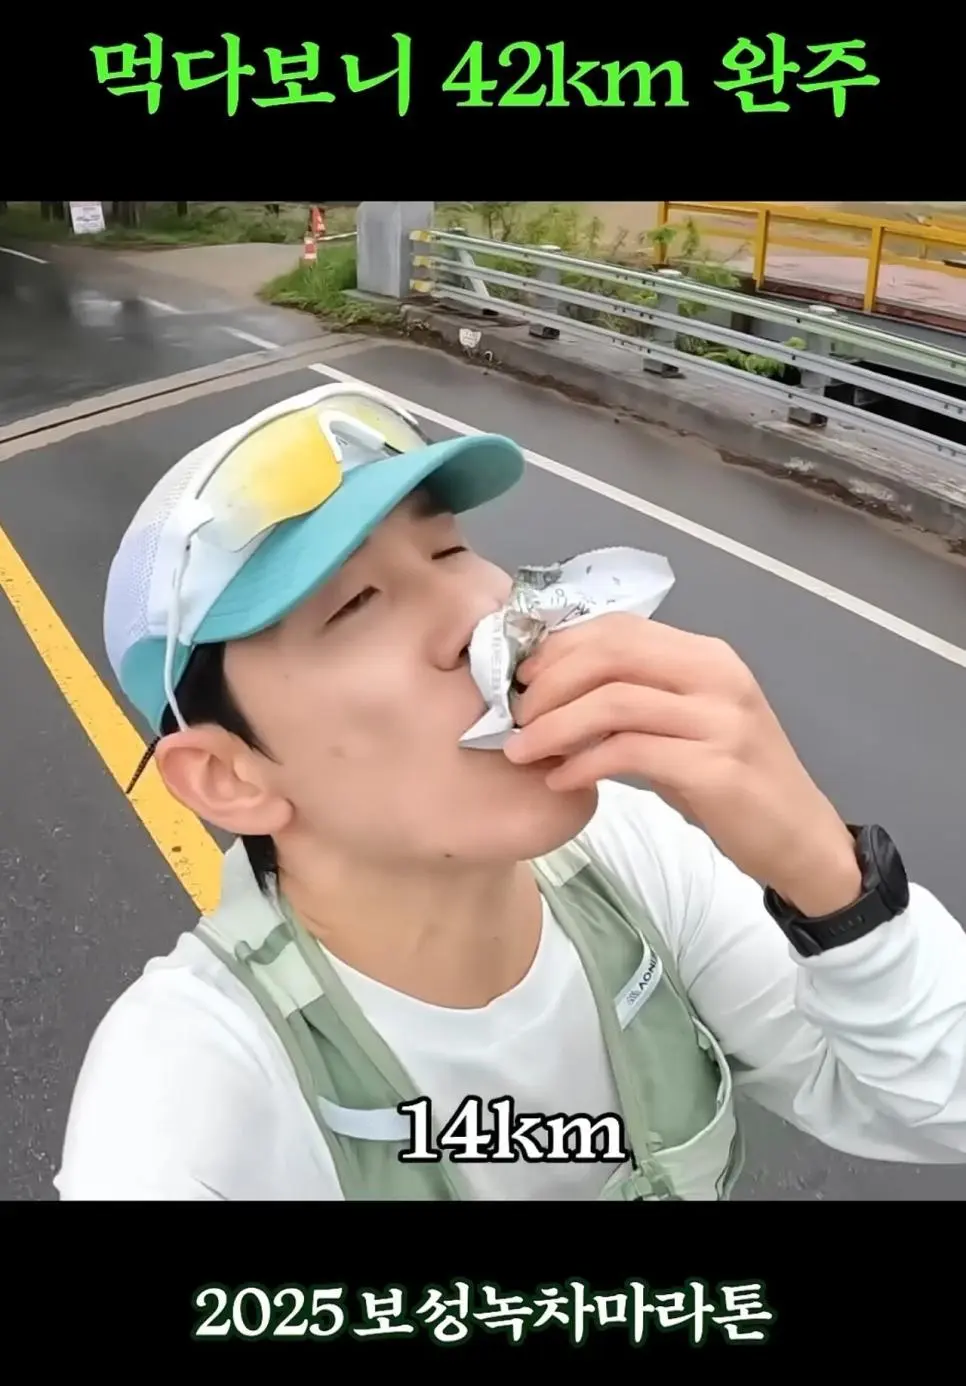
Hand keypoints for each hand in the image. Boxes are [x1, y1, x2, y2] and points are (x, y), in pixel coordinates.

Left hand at [505, 614, 861, 917]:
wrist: (798, 839)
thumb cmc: (736, 782)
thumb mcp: (688, 725)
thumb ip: (639, 698)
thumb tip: (557, 689)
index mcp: (706, 656)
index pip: (618, 629)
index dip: (560, 648)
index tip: (522, 678)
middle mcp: (716, 677)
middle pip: (610, 655)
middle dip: (549, 682)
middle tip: (515, 715)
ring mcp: (720, 722)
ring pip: (613, 703)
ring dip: (555, 725)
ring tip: (521, 750)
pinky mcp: (715, 769)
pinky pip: (629, 754)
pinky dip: (583, 764)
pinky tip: (560, 779)